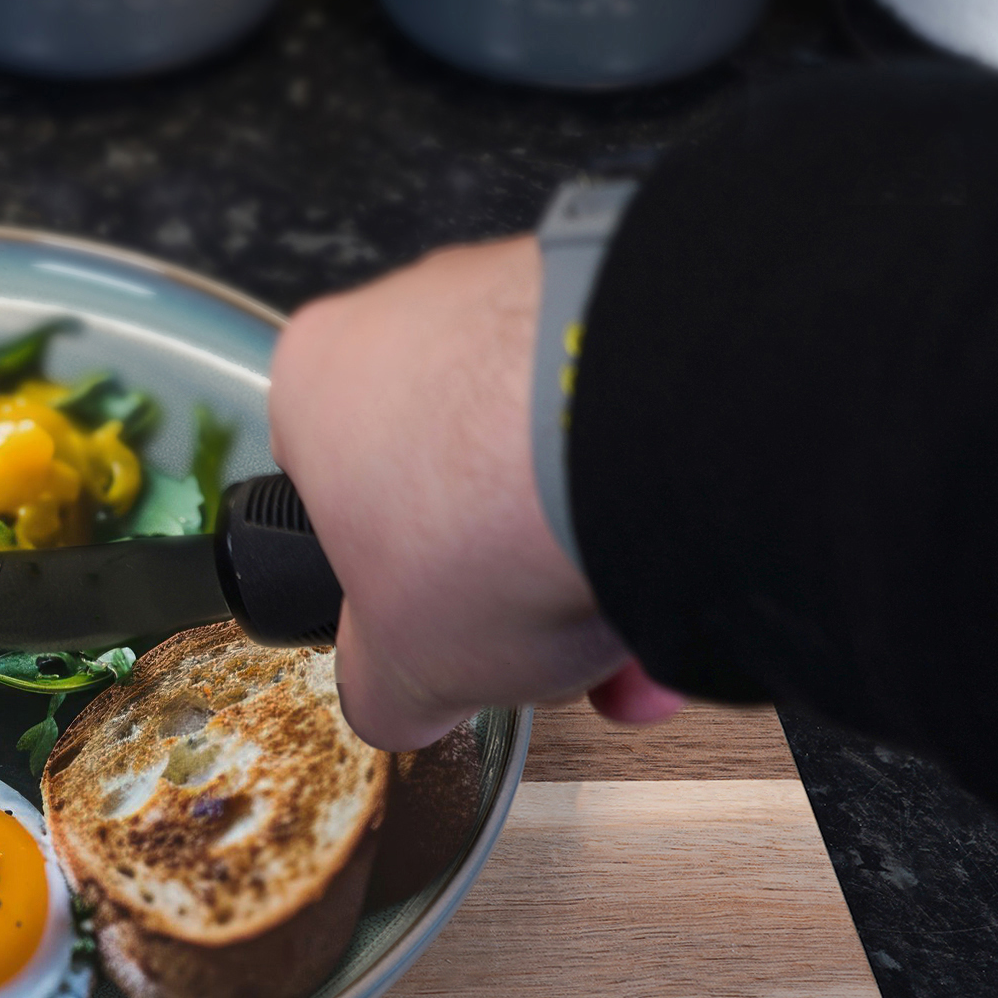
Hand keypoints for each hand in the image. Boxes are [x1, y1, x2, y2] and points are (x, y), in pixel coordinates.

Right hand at [268, 236, 683, 750]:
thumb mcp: (396, 669)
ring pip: (554, 458)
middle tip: (546, 650)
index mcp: (317, 384)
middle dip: (512, 582)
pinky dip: (657, 501)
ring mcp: (526, 295)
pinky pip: (634, 422)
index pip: (332, 490)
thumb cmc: (485, 516)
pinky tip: (680, 571)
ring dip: (592, 556)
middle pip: (459, 481)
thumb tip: (396, 703)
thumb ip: (384, 686)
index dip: (390, 581)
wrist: (638, 434)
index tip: (434, 632)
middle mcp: (415, 313)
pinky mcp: (633, 300)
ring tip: (632, 636)